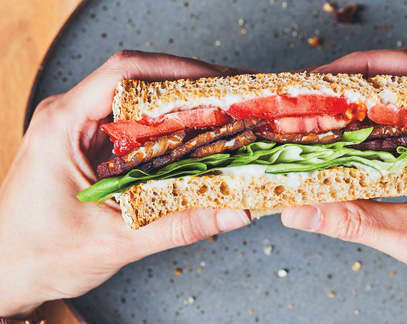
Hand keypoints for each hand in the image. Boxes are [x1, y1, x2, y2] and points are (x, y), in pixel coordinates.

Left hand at [0, 51, 251, 316]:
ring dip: (180, 105)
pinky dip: (166, 127)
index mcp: (63, 125)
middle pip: (137, 80)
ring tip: (223, 112)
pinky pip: (132, 125)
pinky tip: (194, 138)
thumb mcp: (117, 241)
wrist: (5, 275)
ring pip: (136, 101)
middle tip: (233, 97)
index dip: (178, 71)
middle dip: (189, 85)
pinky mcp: (87, 146)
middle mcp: (69, 117)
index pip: (125, 75)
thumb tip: (235, 210)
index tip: (219, 82)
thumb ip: (180, 225)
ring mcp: (77, 130)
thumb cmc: (39, 257)